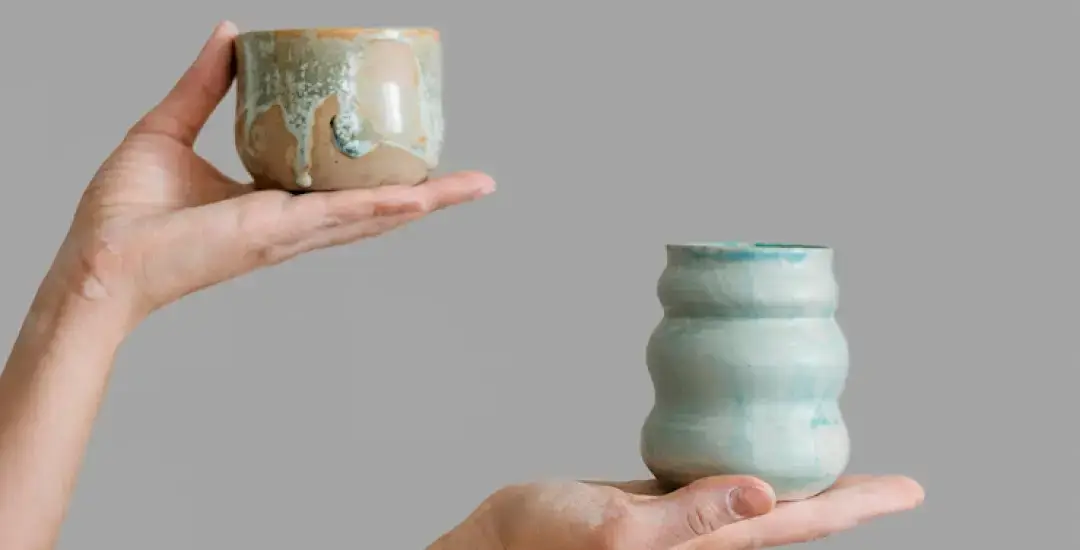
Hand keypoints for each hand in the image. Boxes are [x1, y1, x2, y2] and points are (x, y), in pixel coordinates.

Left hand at [47, 21, 494, 326]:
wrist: (99, 260)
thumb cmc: (125, 212)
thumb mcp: (170, 128)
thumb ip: (206, 85)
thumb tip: (230, 36)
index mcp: (272, 203)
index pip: (340, 187)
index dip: (380, 173)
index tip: (413, 154)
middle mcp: (292, 223)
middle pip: (373, 206)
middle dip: (425, 194)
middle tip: (470, 180)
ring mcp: (290, 232)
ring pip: (373, 214)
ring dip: (426, 201)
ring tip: (472, 187)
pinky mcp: (276, 232)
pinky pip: (343, 216)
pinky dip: (387, 207)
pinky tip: (425, 197)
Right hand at [431, 475, 923, 549]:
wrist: (499, 540)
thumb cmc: (544, 544)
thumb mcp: (618, 532)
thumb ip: (690, 517)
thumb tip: (763, 493)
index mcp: (706, 546)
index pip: (801, 523)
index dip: (858, 506)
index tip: (908, 488)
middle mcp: (707, 538)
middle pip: (796, 516)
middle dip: (846, 498)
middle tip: (893, 483)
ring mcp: (686, 523)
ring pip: (763, 502)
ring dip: (804, 484)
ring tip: (841, 468)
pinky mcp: (660, 504)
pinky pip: (721, 485)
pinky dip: (751, 468)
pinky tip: (758, 456)